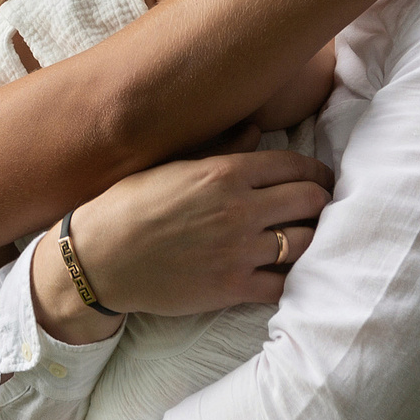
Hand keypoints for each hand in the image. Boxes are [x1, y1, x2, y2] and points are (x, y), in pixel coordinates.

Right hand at [33, 137, 331, 336]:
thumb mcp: (172, 166)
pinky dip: (294, 280)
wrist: (98, 259)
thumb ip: (221, 149)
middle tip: (320, 208)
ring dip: (312, 240)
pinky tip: (290, 274)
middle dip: (321, 203)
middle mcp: (239, 209)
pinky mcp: (232, 288)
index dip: (315, 172)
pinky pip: (284, 285)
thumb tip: (256, 132)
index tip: (319, 179)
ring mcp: (239, 251)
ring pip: (305, 243)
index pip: (294, 166)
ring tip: (309, 239)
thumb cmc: (128, 205)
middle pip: (311, 202)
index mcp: (224, 173)